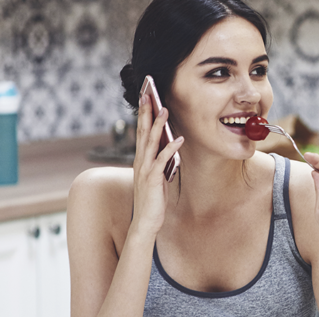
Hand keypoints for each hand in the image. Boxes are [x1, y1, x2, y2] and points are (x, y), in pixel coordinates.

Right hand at [131, 94, 183, 236]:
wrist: (145, 222)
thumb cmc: (153, 200)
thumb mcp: (158, 176)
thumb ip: (161, 161)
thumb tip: (170, 146)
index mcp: (141, 160)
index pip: (141, 132)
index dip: (144, 114)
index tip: (147, 97)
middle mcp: (140, 161)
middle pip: (142, 131)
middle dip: (146, 111)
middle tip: (148, 93)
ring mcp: (145, 170)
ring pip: (151, 142)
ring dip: (157, 125)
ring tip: (165, 110)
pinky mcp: (153, 180)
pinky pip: (162, 160)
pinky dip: (170, 148)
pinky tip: (178, 139)